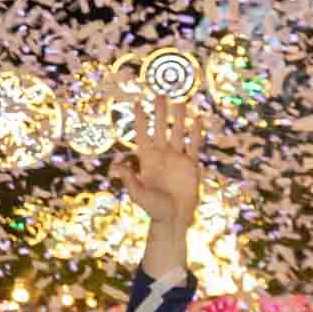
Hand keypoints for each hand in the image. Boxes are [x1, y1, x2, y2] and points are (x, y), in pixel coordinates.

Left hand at [113, 95, 201, 231]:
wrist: (173, 218)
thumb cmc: (153, 208)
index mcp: (146, 159)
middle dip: (160, 111)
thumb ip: (128, 178)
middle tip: (160, 93)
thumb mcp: (137, 193)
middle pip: (160, 127)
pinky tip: (197, 119)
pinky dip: (195, 132)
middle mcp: (161, 154)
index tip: (137, 103)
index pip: (142, 133)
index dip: (139, 119)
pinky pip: (193, 145)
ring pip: (177, 132)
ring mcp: (177, 158)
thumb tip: (115, 166)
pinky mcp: (191, 165)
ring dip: (178, 117)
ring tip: (180, 101)